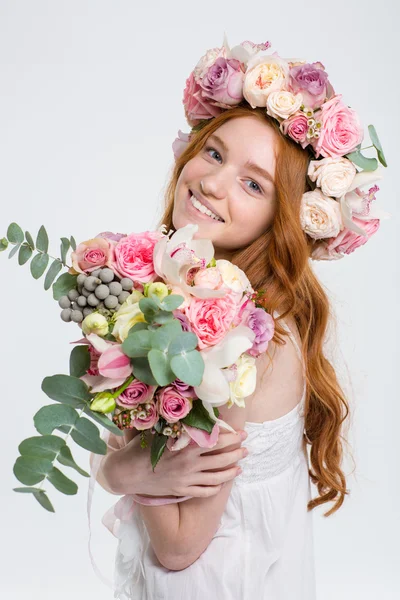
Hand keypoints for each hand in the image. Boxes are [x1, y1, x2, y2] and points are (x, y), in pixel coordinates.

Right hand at [106, 429, 247, 498]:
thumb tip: (191, 407)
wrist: (126, 473)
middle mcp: (189, 464)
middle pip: (221, 459)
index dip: (231, 436)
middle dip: (237, 453)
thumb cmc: (141, 446)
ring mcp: (186, 480)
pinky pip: (204, 492)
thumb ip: (176, 421)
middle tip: (246, 448)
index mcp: (185, 446)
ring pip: (216, 477)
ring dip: (231, 471)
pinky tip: (221, 483)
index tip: (241, 432)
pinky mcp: (181, 491)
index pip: (215, 441)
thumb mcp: (158, 429)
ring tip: (240, 467)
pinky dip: (216, 488)